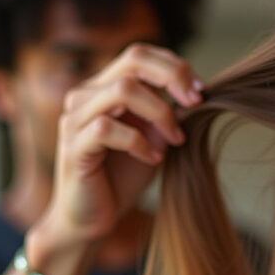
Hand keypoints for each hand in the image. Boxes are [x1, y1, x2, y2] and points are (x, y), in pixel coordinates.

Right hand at [39, 43, 202, 251]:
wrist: (91, 219)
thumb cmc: (121, 178)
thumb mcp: (153, 138)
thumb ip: (166, 113)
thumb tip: (197, 92)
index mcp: (103, 88)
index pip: (140, 55)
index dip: (175, 66)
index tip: (201, 93)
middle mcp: (85, 95)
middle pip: (132, 60)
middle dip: (172, 77)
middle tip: (195, 104)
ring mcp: (75, 118)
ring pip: (122, 90)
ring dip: (159, 113)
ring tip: (174, 140)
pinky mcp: (73, 146)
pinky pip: (107, 129)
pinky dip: (138, 142)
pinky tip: (152, 159)